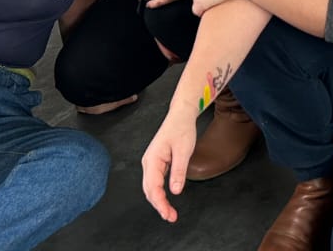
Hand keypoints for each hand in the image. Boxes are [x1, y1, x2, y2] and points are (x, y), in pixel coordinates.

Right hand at [141, 106, 196, 223]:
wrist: (181, 115)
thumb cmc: (181, 128)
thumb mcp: (183, 150)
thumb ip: (178, 171)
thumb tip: (175, 191)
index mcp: (152, 159)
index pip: (153, 187)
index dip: (160, 203)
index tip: (168, 214)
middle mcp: (148, 162)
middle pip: (149, 190)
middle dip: (159, 205)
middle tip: (171, 217)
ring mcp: (151, 163)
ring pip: (151, 187)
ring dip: (158, 201)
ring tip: (169, 212)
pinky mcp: (157, 163)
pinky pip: (155, 182)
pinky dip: (159, 193)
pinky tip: (166, 199)